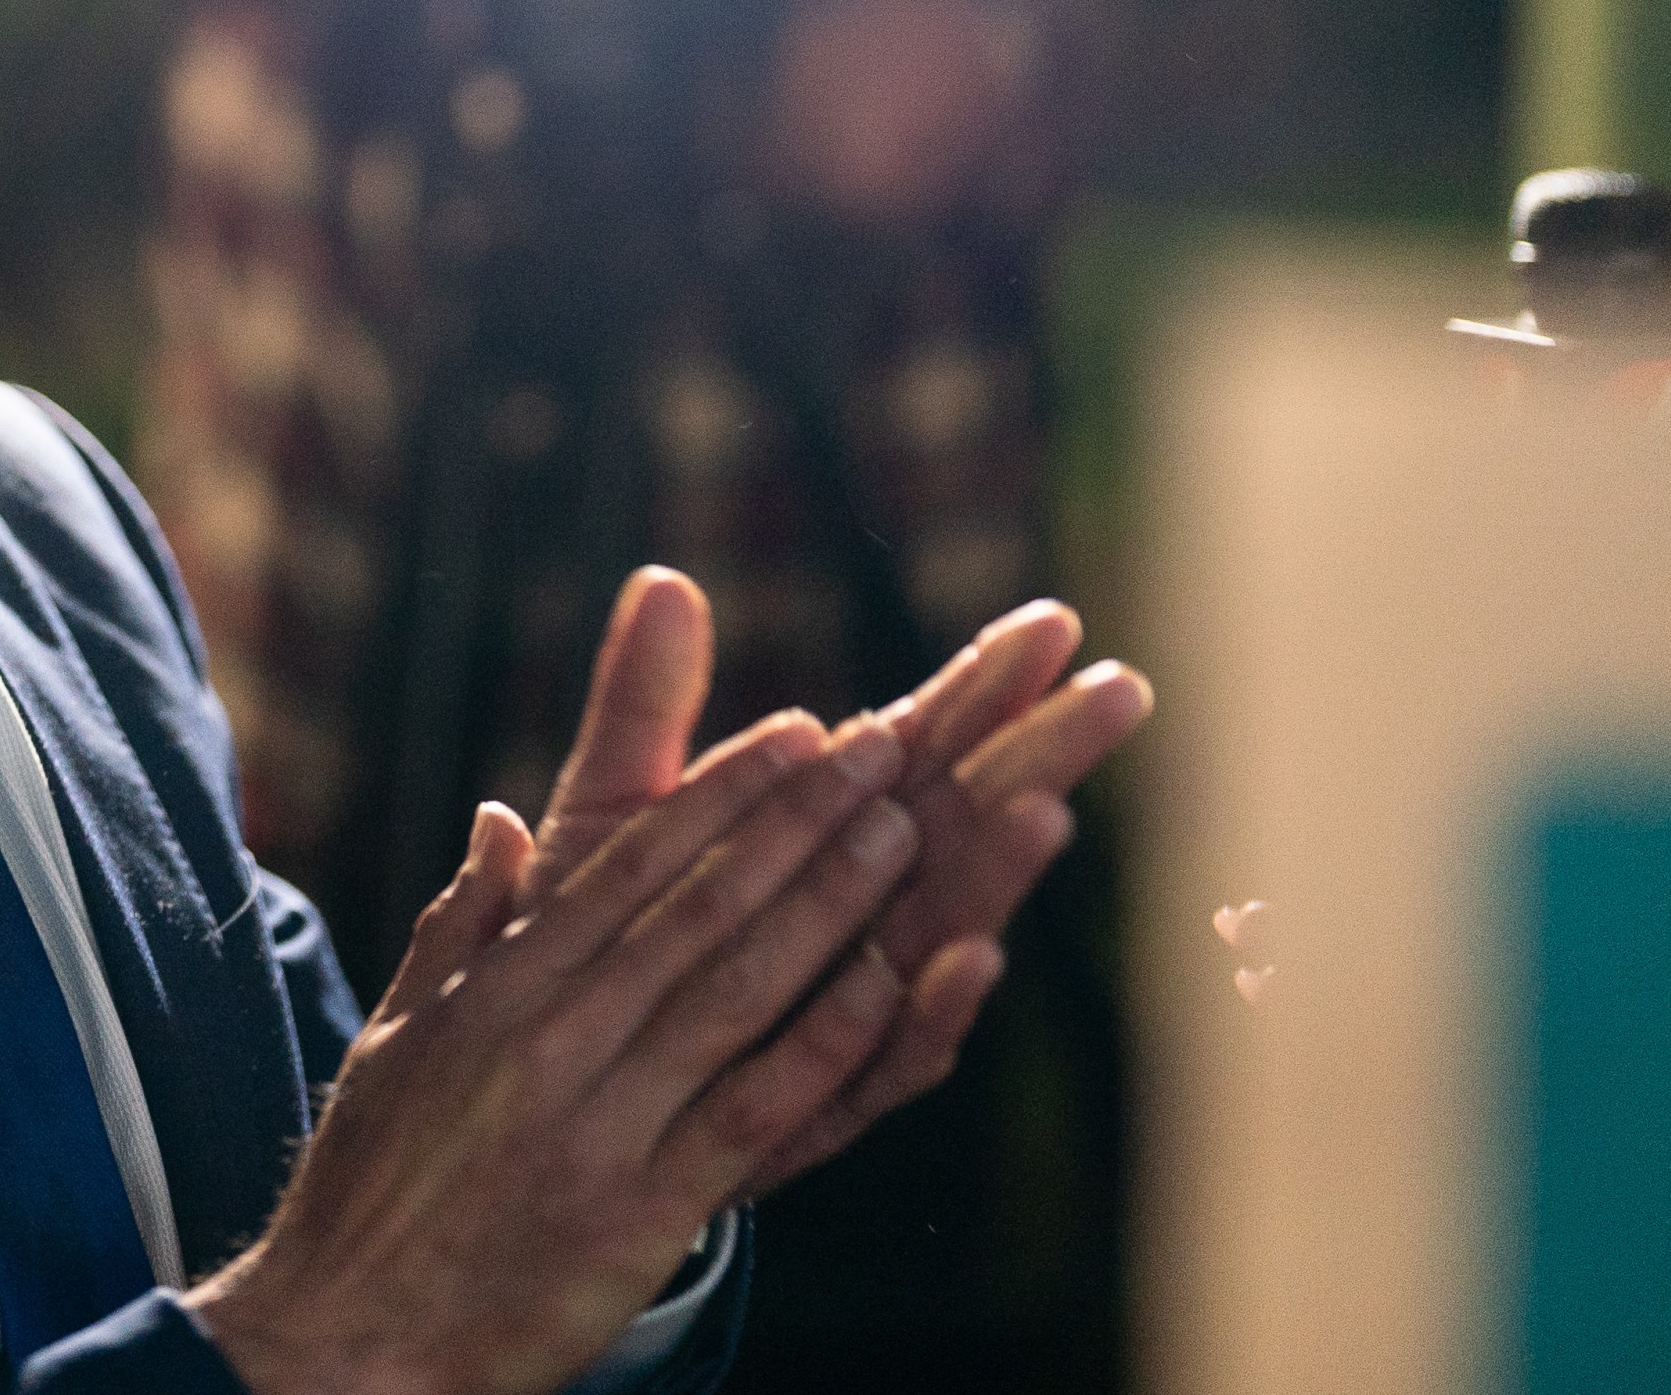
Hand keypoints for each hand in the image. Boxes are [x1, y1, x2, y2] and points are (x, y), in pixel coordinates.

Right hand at [185, 706, 924, 1394]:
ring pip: (734, 988)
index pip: (629, 868)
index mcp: (498, 990)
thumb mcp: (397, 1035)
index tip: (798, 733)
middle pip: (697, 908)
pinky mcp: (642, 1210)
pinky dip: (824, 1041)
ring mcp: (601, 1123)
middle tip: (881, 750)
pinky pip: (755, 1109)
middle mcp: (553, 1039)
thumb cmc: (375, 1186)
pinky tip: (889, 984)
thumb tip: (497, 820)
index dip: (722, 795)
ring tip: (902, 830)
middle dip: (797, 821)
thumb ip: (460, 925)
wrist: (351, 1337)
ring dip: (827, 903)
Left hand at [527, 570, 1153, 1200]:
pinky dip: (928, 1009)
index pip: (918, 742)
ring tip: (1048, 808)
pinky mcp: (816, 1093)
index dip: (981, 683)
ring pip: (943, 927)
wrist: (550, 1088)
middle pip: (962, 818)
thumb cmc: (604, 935)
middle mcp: (858, 911)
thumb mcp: (615, 809)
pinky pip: (886, 1053)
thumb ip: (646, 703)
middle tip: (1120, 691)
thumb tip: (661, 577)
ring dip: (996, 871)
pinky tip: (968, 959)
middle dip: (1041, 753)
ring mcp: (850, 1001)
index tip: (1052, 622)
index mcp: (817, 831)